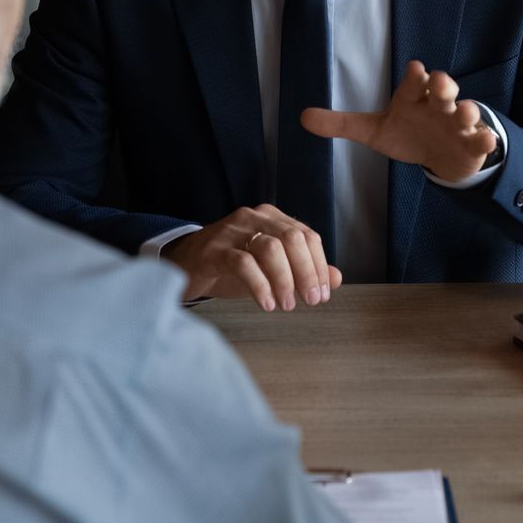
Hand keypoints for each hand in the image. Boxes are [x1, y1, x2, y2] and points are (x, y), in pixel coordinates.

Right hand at [161, 205, 341, 311]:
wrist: (185, 264)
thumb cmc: (232, 265)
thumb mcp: (271, 269)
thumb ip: (304, 270)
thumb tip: (337, 278)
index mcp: (272, 218)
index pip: (307, 235)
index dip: (319, 265)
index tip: (322, 294)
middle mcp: (254, 217)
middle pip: (293, 238)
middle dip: (307, 272)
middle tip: (310, 301)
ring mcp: (233, 230)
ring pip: (270, 248)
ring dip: (284, 280)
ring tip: (286, 305)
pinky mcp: (215, 249)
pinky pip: (244, 263)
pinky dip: (260, 285)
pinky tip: (267, 303)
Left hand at [300, 60, 496, 182]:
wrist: (440, 155)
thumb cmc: (407, 134)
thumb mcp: (373, 131)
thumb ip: (341, 123)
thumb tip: (302, 116)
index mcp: (412, 98)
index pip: (412, 83)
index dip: (414, 77)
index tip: (414, 69)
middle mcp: (437, 106)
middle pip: (441, 89)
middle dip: (441, 85)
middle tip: (438, 81)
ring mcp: (457, 124)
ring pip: (465, 112)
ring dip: (467, 110)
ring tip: (466, 111)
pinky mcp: (472, 144)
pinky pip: (482, 140)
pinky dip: (485, 140)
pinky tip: (485, 141)